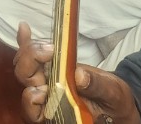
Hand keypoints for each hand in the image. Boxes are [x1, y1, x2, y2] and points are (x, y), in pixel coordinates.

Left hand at [16, 23, 140, 123]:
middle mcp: (47, 98)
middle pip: (26, 81)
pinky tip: (24, 28)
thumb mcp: (111, 95)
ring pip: (25, 66)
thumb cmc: (114, 103)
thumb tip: (80, 76)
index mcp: (59, 112)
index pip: (35, 110)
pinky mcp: (49, 67)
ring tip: (47, 44)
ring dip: (31, 50)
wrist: (116, 99)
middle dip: (31, 63)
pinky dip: (26, 41)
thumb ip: (97, 87)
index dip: (33, 98)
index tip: (45, 86)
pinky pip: (31, 55)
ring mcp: (46, 81)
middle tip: (49, 51)